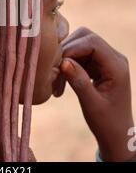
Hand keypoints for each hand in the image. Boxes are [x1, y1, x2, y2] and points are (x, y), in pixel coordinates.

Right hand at [60, 27, 134, 161]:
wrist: (116, 134)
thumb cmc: (107, 123)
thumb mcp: (91, 104)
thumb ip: (79, 81)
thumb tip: (63, 62)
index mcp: (117, 66)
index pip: (92, 43)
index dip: (72, 49)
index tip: (58, 65)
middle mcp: (113, 58)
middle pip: (85, 37)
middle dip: (67, 50)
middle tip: (56, 71)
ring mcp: (105, 60)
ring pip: (79, 44)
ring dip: (65, 58)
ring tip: (57, 81)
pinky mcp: (97, 64)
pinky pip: (78, 55)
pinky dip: (67, 65)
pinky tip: (61, 82)